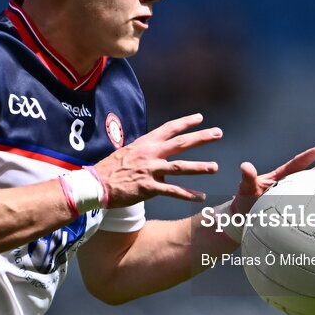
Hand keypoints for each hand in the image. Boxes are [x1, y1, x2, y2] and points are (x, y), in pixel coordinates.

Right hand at [92, 113, 221, 207]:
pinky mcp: (148, 187)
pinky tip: (201, 197)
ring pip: (180, 167)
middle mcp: (150, 154)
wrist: (96, 184)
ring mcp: (150, 170)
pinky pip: (172, 191)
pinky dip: (187, 194)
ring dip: (199, 167)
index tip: (200, 118)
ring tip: (215, 167)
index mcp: (145, 143)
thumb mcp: (128, 152)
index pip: (169, 128)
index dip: (186, 122)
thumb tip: (156, 154)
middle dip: (201, 137)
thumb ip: (145, 152)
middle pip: (181, 143)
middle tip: (218, 133)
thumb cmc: (111, 169)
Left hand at [230, 146, 314, 213]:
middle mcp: (292, 185)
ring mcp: (296, 198)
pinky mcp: (298, 211)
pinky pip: (314, 209)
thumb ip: (247, 178)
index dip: (308, 157)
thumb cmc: (244, 202)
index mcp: (281, 177)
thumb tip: (245, 166)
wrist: (244, 220)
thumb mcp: (245, 189)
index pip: (296, 165)